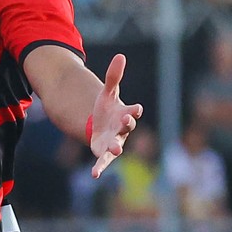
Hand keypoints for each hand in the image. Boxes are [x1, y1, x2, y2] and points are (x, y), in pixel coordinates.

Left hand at [90, 53, 142, 178]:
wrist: (99, 126)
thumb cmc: (107, 109)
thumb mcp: (107, 93)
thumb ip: (114, 77)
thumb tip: (120, 56)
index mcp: (125, 114)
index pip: (132, 112)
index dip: (134, 110)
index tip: (136, 108)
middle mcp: (121, 131)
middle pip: (126, 128)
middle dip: (126, 125)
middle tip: (126, 122)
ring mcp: (114, 143)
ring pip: (117, 146)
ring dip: (116, 148)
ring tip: (116, 150)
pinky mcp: (103, 153)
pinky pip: (102, 162)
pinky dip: (99, 168)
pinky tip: (94, 175)